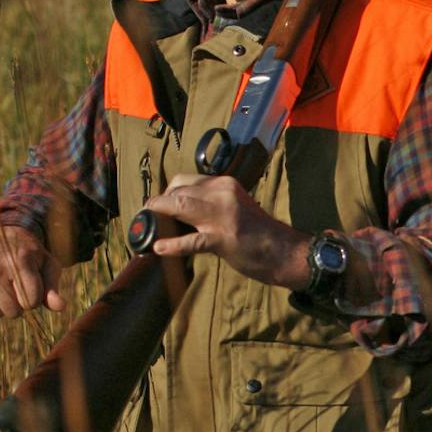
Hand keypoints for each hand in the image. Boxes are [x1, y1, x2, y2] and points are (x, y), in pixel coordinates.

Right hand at [0, 225, 65, 316]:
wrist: (2, 235)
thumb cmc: (30, 255)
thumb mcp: (47, 266)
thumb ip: (53, 288)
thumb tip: (61, 307)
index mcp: (20, 260)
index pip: (31, 302)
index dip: (35, 298)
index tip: (33, 284)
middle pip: (13, 311)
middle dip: (20, 304)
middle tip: (18, 285)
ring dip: (3, 305)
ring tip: (5, 285)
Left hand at [140, 174, 307, 288]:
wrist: (284, 251)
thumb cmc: (258, 234)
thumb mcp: (234, 207)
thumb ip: (210, 204)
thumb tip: (178, 212)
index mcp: (225, 184)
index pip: (185, 180)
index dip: (166, 192)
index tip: (156, 205)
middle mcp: (222, 193)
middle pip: (178, 191)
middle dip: (158, 204)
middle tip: (148, 218)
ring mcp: (222, 215)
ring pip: (180, 206)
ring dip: (159, 215)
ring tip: (146, 226)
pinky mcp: (223, 238)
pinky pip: (191, 240)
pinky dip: (172, 244)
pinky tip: (160, 248)